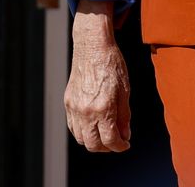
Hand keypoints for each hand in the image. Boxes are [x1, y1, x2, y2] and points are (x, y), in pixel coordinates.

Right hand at [66, 2, 132, 151]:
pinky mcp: (68, 102)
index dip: (120, 146)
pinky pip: (73, 127)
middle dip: (107, 148)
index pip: (111, 140)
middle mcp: (86, 111)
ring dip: (94, 141)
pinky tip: (93, 126)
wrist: (93, 47)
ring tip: (105, 134)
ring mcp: (75, 108)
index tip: (126, 144)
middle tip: (116, 141)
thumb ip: (124, 116)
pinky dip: (83, 132)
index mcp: (103, 108)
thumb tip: (125, 135)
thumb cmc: (112, 65)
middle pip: (93, 145)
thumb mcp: (125, 90)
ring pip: (81, 139)